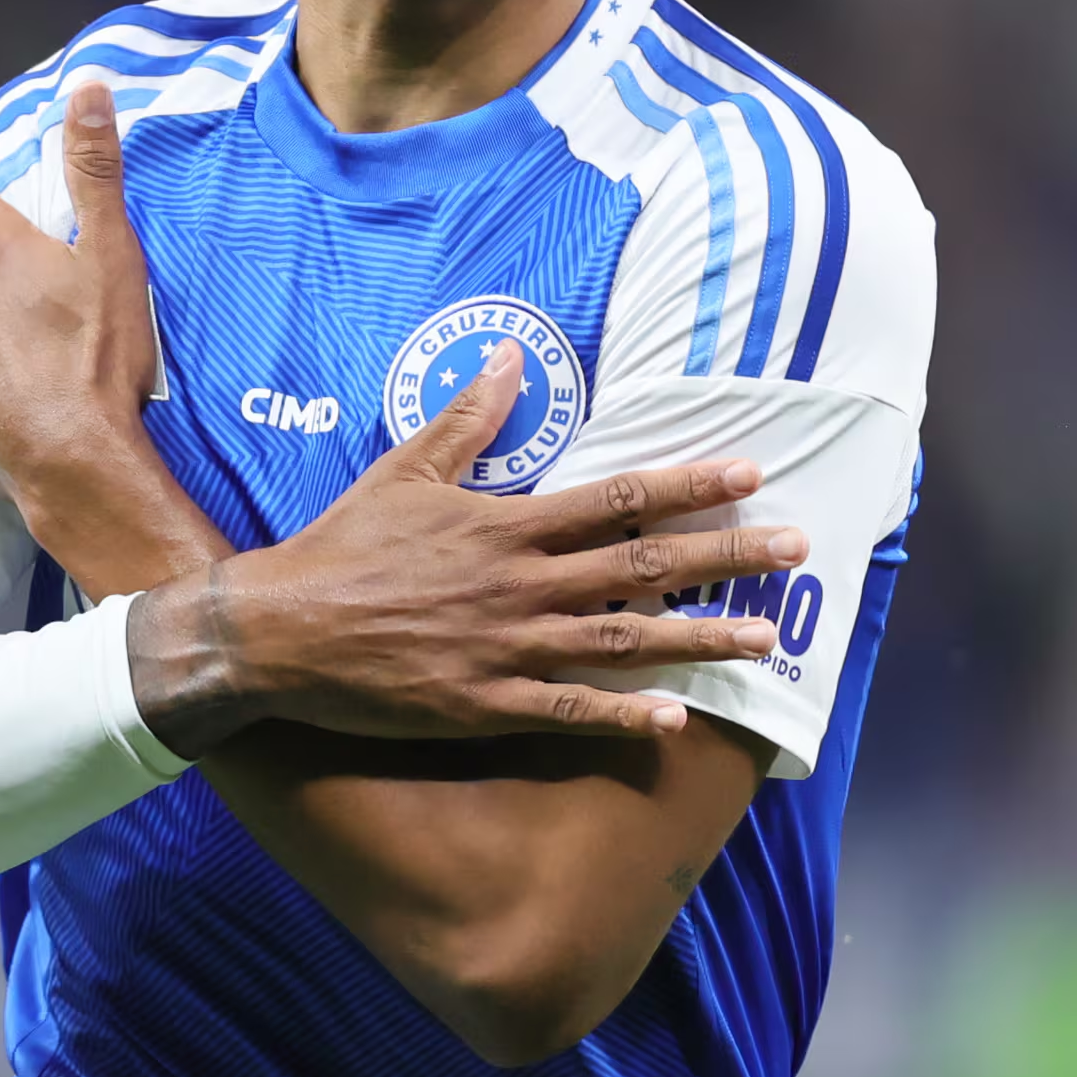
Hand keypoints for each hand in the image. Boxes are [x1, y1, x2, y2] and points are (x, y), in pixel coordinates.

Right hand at [129, 341, 807, 756]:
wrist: (279, 630)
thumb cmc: (343, 545)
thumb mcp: (405, 469)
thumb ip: (470, 416)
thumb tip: (514, 358)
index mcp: (504, 524)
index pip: (616, 498)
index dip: (688, 485)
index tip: (749, 473)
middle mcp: (519, 584)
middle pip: (642, 567)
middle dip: (727, 557)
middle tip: (798, 548)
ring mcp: (507, 649)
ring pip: (624, 641)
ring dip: (703, 638)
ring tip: (769, 637)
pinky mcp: (485, 705)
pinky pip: (570, 711)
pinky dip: (626, 715)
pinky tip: (680, 719)